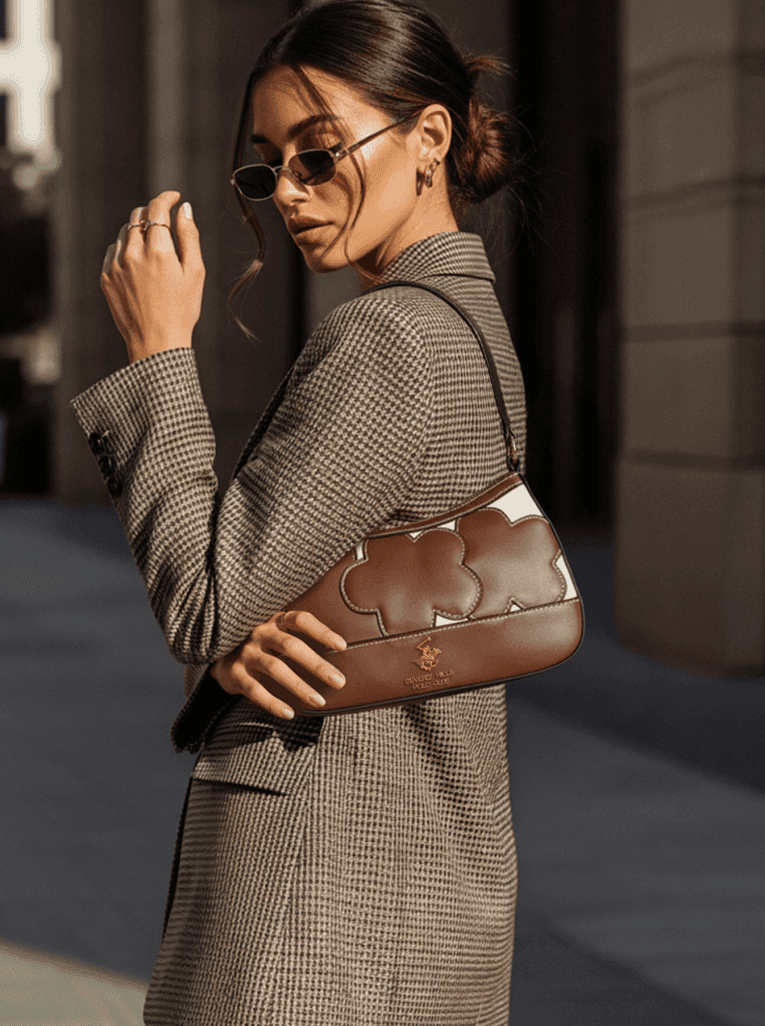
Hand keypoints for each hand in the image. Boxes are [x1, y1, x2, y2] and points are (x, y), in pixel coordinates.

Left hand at [100, 190, 204, 363]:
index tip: (173, 196)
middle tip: (164, 221)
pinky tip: (138, 263)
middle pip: (137, 216)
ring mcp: (116, 266)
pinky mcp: (106, 278)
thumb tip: (184, 209)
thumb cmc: (182, 311)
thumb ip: (189, 237)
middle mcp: (133, 254)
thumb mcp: (195, 273)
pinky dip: (125, 249)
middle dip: (152, 213)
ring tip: (153, 247)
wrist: (157, 344)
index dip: (166, 197)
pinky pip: (113, 252)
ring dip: (138, 231)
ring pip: (124, 233)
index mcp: (158, 251)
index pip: (157, 208)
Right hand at [210, 610, 347, 719]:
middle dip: (317, 665)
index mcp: (275, 621)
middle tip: (339, 682)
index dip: (322, 631)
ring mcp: (246, 653)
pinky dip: (272, 703)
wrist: (220, 655)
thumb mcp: (278, 634)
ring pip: (275, 668)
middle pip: (291, 646)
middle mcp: (260, 633)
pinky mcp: (235, 673)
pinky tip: (289, 713)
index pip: (301, 620)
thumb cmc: (262, 646)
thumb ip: (300, 638)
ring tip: (319, 702)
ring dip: (299, 686)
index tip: (342, 646)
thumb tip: (341, 651)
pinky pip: (255, 690)